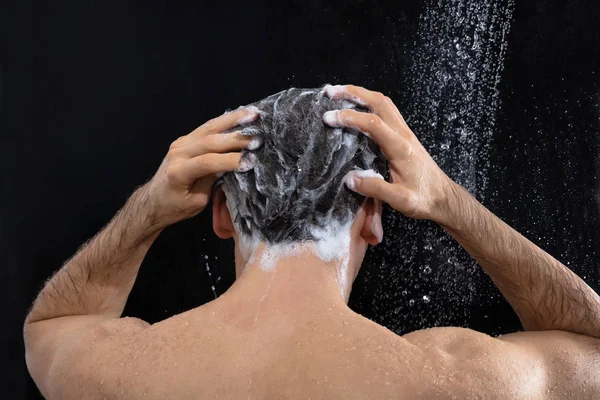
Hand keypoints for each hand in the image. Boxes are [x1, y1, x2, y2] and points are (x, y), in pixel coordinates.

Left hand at [143, 107, 260, 228]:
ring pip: (209, 128)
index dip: (230, 161)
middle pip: (210, 140)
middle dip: (236, 138)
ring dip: (233, 120)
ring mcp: (180, 142)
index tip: (251, 162)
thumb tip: (231, 165)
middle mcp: (178, 152)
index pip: (208, 162)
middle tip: (258, 137)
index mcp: (179, 171)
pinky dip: (224, 121)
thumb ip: (211, 180)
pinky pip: (206, 127)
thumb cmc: (175, 207)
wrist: (153, 200)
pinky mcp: (184, 139)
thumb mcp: (197, 201)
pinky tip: (239, 115)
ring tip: (253, 114)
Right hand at [323, 85, 454, 222]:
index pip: (372, 123)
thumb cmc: (424, 199)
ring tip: (340, 94)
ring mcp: (405, 133)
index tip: (328, 118)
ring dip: (362, 95)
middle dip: (354, 93)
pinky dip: (370, 103)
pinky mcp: (404, 136)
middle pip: (379, 102)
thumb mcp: (400, 200)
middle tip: (330, 93)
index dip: (349, 117)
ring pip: (384, 103)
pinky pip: (387, 112)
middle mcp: (403, 134)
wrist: (444, 197)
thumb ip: (375, 189)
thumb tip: (349, 179)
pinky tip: (358, 108)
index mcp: (400, 147)